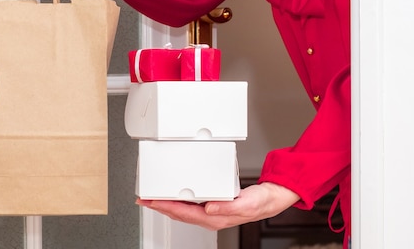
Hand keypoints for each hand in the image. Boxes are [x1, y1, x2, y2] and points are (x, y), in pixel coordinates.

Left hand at [135, 182, 299, 230]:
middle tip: (143, 198)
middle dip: (159, 206)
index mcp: (215, 217)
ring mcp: (210, 212)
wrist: (270, 198)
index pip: (184, 213)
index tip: (151, 201)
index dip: (165, 207)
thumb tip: (208, 207)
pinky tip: (173, 195)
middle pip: (178, 213)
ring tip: (152, 197)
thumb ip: (227, 206)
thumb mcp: (246, 202)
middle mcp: (210, 216)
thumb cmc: (260, 202)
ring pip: (182, 210)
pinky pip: (189, 205)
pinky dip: (177, 200)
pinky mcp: (212, 205)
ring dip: (166, 203)